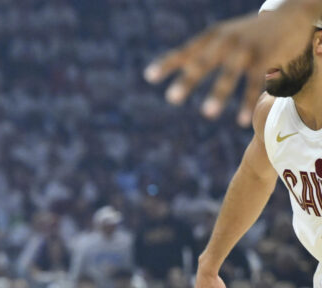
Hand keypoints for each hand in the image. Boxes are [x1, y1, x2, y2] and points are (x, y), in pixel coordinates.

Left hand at [145, 4, 317, 125]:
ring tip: (207, 113)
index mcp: (211, 37)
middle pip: (204, 61)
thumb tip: (158, 72)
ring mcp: (246, 49)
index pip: (185, 51)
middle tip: (171, 98)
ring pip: (231, 73)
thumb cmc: (245, 33)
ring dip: (219, 93)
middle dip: (189, 79)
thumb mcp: (219, 38)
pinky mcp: (266, 57)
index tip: (149, 76)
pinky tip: (239, 121)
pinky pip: (254, 82)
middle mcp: (227, 41)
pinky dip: (246, 102)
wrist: (288, 17)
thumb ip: (193, 54)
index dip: (167, 63)